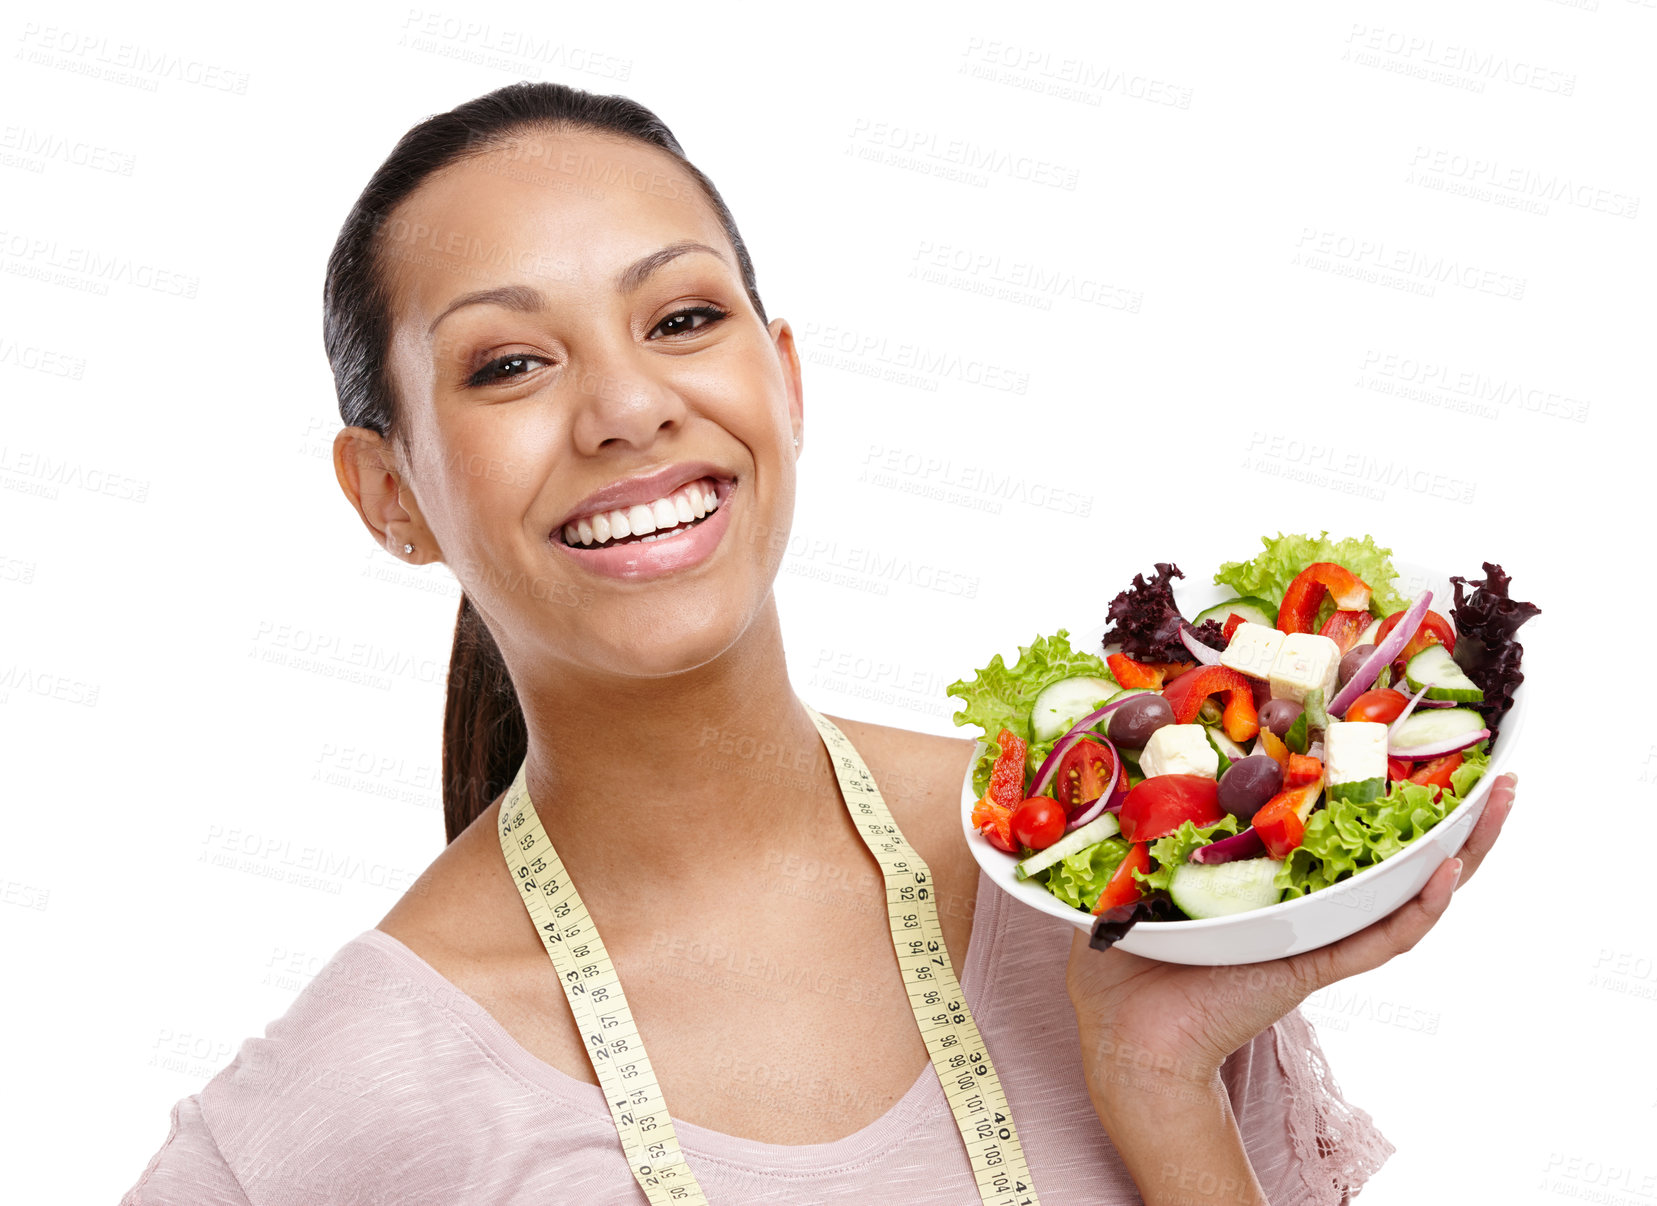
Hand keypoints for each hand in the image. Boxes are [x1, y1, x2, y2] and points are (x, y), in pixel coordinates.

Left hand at [1066, 772, 1516, 1104]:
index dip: (1362, 770)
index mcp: (1265, 873)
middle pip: (1384, 845)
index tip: (1389, 717)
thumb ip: (1126, 826)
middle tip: (1480, 755)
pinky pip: (1381, 938)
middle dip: (1436, 802)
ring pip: (1405, 888)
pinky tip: (1444, 870)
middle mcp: (1302, 897)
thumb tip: (1107, 765)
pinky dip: (1417, 907)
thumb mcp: (1123, 876)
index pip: (1324, 814)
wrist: (1128, 1043)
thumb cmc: (1124, 968)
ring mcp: (1317, 931)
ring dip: (1459, 846)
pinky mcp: (1316, 964)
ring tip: (1500, 796)